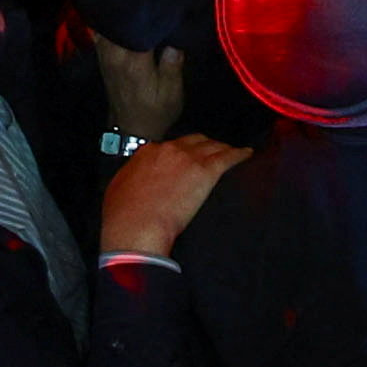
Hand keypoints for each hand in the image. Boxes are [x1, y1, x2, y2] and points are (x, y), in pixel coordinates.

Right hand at [99, 133, 246, 257]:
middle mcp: (169, 149)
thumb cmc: (124, 215)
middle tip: (209, 153)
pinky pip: (227, 157)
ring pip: (211, 145)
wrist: (136, 225)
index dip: (179, 152)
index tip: (184, 159)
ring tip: (229, 151)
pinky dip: (238, 154)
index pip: (169, 146)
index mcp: (147, 153)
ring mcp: (188, 158)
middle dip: (202, 146)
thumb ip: (132, 179)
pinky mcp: (205, 172)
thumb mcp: (119, 189)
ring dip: (221, 148)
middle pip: (193, 141)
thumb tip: (135, 183)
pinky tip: (246, 154)